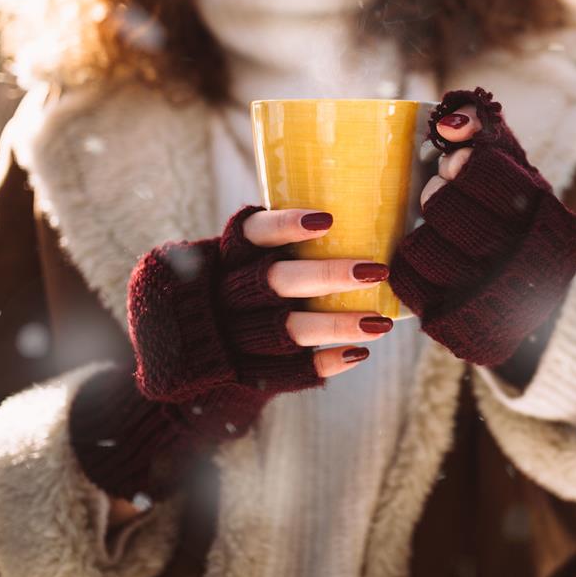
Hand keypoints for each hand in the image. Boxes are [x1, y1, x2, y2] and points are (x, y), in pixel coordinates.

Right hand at [241, 207, 394, 376]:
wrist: (194, 350)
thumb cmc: (241, 286)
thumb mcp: (243, 258)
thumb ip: (280, 238)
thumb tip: (353, 206)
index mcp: (229, 257)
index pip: (253, 234)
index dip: (285, 226)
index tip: (327, 220)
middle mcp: (229, 294)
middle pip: (277, 282)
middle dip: (328, 275)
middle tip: (376, 271)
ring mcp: (237, 335)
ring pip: (289, 329)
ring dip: (337, 324)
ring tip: (381, 322)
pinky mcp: (248, 370)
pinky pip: (290, 369)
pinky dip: (325, 361)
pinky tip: (359, 352)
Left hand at [388, 88, 575, 366]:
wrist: (527, 293)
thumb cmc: (515, 216)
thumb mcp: (515, 169)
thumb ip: (486, 131)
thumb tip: (449, 121)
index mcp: (551, 222)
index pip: (491, 175)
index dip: (464, 163)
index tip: (453, 160)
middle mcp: (525, 264)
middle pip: (445, 209)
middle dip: (436, 196)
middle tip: (437, 193)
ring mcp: (490, 299)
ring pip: (422, 246)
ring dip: (420, 230)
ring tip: (432, 227)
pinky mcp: (457, 324)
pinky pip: (407, 283)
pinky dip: (407, 263)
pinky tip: (424, 256)